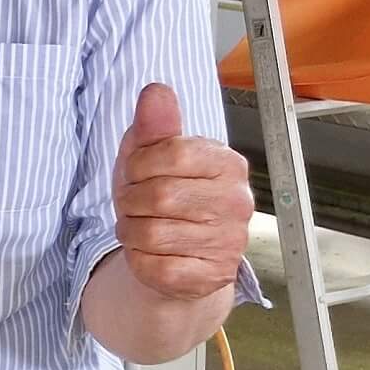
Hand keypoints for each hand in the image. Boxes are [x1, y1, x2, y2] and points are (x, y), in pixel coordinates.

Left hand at [114, 84, 254, 301]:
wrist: (175, 256)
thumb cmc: (162, 197)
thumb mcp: (150, 155)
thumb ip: (154, 125)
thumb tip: (156, 91)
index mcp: (227, 164)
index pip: (171, 153)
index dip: (139, 164)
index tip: (137, 172)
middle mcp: (238, 203)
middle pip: (159, 196)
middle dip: (131, 201)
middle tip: (136, 205)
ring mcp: (229, 243)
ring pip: (152, 234)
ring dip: (131, 231)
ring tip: (142, 228)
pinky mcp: (212, 278)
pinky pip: (156, 267)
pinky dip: (139, 260)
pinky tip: (151, 254)